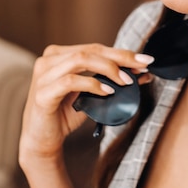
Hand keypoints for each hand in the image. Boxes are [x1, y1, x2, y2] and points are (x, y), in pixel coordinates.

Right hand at [19, 43, 153, 168]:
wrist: (43, 140)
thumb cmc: (66, 113)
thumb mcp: (93, 94)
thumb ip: (112, 81)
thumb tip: (143, 73)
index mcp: (60, 54)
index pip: (96, 47)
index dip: (122, 53)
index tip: (145, 60)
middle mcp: (49, 59)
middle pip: (91, 50)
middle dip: (121, 58)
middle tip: (142, 67)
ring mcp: (43, 75)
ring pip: (81, 59)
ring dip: (108, 69)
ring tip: (126, 81)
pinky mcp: (42, 93)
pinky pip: (70, 81)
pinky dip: (92, 84)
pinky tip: (108, 92)